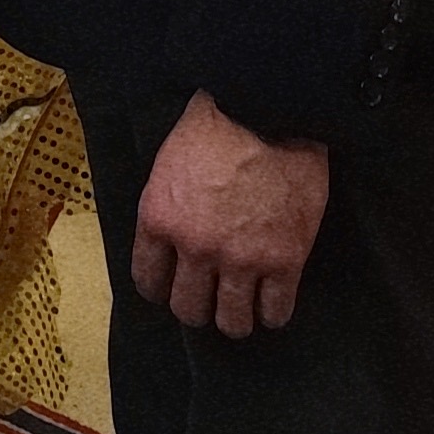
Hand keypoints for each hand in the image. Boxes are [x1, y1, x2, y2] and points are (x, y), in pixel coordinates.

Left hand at [130, 90, 328, 337]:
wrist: (269, 112)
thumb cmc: (216, 127)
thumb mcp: (168, 165)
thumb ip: (166, 210)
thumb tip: (168, 241)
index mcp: (159, 220)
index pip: (148, 280)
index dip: (160, 289)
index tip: (170, 289)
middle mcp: (196, 248)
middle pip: (189, 309)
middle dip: (197, 308)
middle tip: (209, 299)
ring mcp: (241, 259)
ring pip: (232, 321)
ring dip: (235, 319)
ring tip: (242, 310)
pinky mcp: (284, 262)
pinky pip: (275, 312)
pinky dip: (273, 314)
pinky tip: (272, 305)